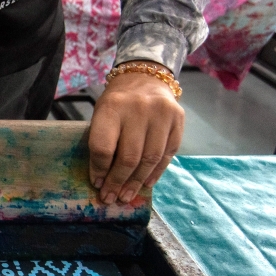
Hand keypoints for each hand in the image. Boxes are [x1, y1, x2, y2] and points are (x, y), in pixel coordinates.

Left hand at [88, 62, 183, 203]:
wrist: (145, 77)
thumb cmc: (118, 102)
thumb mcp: (102, 114)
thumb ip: (103, 142)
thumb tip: (103, 181)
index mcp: (112, 107)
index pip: (103, 147)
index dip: (99, 170)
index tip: (97, 184)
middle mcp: (139, 109)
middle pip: (129, 157)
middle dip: (118, 182)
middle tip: (111, 198)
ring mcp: (162, 114)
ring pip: (150, 159)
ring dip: (137, 182)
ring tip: (126, 196)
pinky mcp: (178, 120)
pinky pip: (168, 154)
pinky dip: (156, 172)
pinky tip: (146, 183)